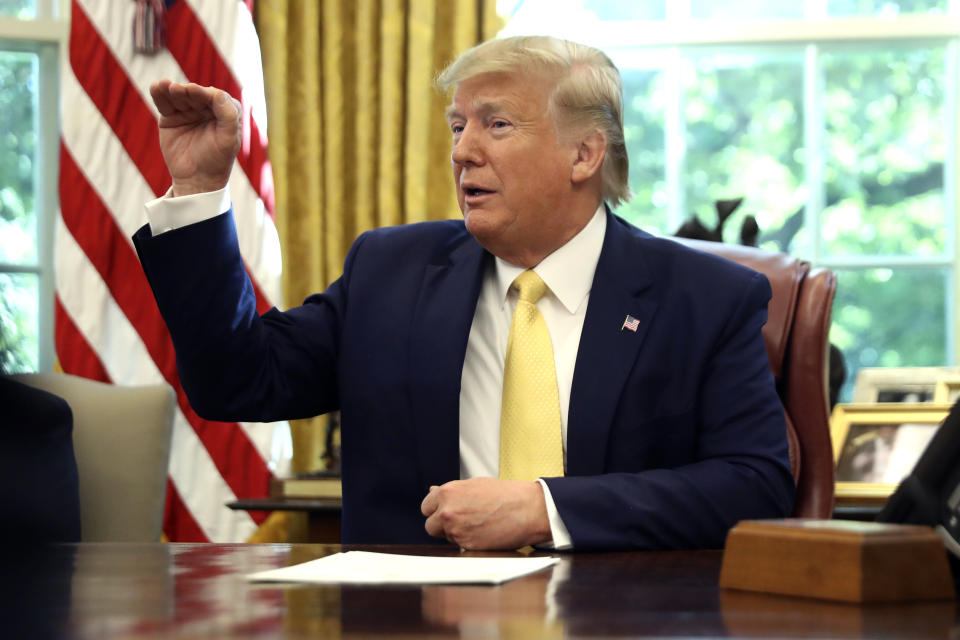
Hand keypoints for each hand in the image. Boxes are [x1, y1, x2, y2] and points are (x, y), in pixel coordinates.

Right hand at [149, 79, 241, 195]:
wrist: (197, 180)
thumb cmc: (217, 160)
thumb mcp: (228, 140)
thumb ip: (228, 115)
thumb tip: (217, 92)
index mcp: (225, 111)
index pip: (217, 97)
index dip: (206, 94)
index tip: (196, 92)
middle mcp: (207, 107)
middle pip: (196, 94)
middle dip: (188, 91)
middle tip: (178, 89)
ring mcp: (188, 111)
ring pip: (179, 96)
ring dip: (172, 89)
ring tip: (166, 86)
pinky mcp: (170, 117)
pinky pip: (164, 103)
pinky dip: (159, 94)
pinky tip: (156, 87)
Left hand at [420, 478, 551, 549]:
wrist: (528, 509)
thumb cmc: (505, 494)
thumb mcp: (475, 485)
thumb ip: (451, 491)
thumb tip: (432, 490)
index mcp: (447, 493)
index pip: (426, 507)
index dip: (437, 509)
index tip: (446, 510)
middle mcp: (448, 512)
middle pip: (430, 526)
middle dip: (442, 525)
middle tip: (461, 520)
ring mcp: (456, 531)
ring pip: (445, 538)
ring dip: (455, 534)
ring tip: (476, 524)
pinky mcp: (467, 546)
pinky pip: (459, 547)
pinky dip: (468, 542)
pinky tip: (483, 532)